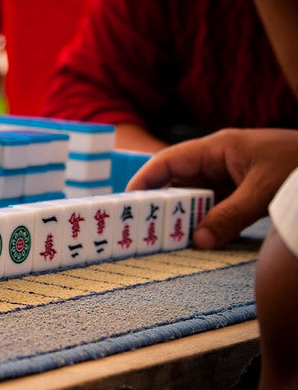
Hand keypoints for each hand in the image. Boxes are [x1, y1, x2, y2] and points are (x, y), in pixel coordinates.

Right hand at [126, 128, 297, 248]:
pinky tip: (195, 235)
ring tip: (164, 236)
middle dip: (159, 202)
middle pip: (177, 180)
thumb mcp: (263, 192)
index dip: (144, 179)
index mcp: (217, 148)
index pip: (168, 161)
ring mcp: (229, 175)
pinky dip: (202, 219)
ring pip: (194, 194)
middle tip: (141, 226)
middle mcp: (217, 160)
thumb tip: (197, 241)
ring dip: (181, 214)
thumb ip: (230, 216)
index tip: (127, 201)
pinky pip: (212, 204)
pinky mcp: (240, 189)